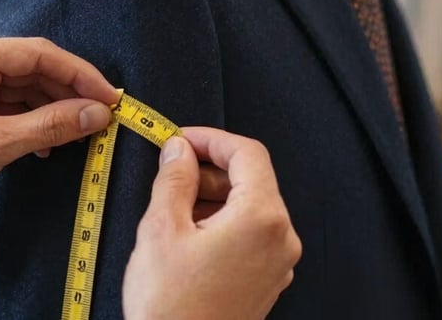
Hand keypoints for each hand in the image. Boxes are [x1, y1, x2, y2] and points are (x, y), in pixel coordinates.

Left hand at [0, 35, 119, 222]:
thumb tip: (97, 114)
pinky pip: (12, 104)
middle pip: (33, 69)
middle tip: (102, 117)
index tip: (109, 97)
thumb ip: (50, 126)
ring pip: (25, 88)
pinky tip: (49, 144)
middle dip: (69, 94)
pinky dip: (34, 121)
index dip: (79, 75)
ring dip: (54, 110)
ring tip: (81, 133)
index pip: (37, 54)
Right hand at [122, 127, 300, 319]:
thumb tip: (178, 149)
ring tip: (173, 204)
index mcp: (261, 218)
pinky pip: (250, 232)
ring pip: (249, 205)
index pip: (247, 153)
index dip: (211, 138)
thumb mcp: (161, 229)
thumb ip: (174, 178)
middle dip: (209, 167)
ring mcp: (278, 261)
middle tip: (170, 169)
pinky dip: (222, 219)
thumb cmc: (171, 306)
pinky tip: (188, 230)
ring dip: (213, 193)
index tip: (180, 139)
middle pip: (251, 178)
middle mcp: (280, 237)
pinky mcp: (267, 278)